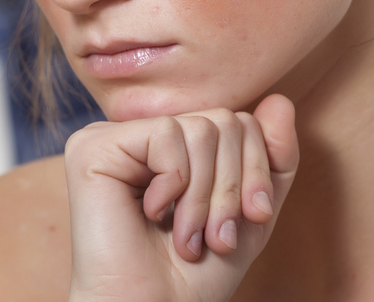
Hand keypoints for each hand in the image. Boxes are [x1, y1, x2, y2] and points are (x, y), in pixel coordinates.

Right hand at [64, 94, 297, 301]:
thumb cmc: (195, 274)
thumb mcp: (250, 212)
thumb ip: (270, 159)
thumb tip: (280, 100)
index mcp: (170, 146)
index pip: (237, 121)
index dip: (256, 170)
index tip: (249, 222)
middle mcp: (138, 135)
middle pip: (222, 121)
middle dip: (233, 186)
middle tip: (217, 237)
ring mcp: (111, 137)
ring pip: (199, 129)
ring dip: (205, 196)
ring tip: (188, 237)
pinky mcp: (92, 147)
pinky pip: (167, 135)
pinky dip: (175, 183)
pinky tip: (151, 213)